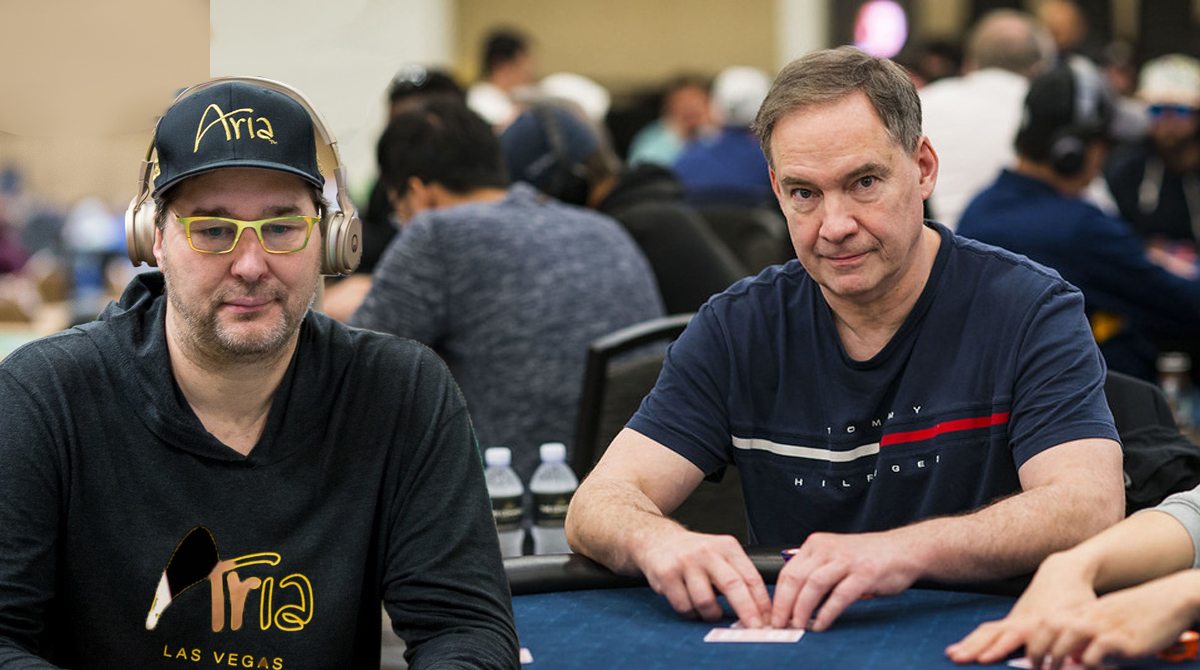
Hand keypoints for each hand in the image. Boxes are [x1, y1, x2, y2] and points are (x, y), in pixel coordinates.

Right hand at [636, 529, 771, 626]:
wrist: (658, 539)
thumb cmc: (695, 554)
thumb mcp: (720, 554)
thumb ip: (738, 575)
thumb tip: (759, 611)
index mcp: (726, 546)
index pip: (751, 576)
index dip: (762, 602)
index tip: (768, 619)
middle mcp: (707, 551)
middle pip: (733, 585)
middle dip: (747, 611)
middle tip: (754, 628)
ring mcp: (685, 562)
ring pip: (706, 601)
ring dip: (711, 614)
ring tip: (710, 612)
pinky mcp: (667, 573)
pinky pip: (684, 606)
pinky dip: (690, 613)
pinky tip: (690, 605)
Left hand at [770, 531, 921, 630]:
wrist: (904, 549)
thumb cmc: (868, 557)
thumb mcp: (835, 557)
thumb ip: (815, 572)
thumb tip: (794, 603)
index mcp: (816, 544)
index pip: (787, 571)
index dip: (777, 596)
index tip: (773, 615)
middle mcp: (828, 549)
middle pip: (795, 577)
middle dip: (784, 605)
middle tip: (780, 624)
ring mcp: (846, 560)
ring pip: (813, 585)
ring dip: (802, 609)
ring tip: (798, 626)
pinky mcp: (864, 573)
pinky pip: (840, 596)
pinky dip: (827, 613)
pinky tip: (822, 624)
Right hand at [946, 552, 1097, 663]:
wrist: (1063, 573)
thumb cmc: (1079, 598)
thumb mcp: (1087, 619)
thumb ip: (1082, 640)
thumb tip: (1081, 661)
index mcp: (1040, 622)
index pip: (1016, 637)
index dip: (1000, 648)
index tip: (984, 659)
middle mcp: (1022, 620)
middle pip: (994, 634)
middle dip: (975, 647)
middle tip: (957, 658)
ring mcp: (1014, 619)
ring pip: (987, 632)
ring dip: (969, 644)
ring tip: (951, 655)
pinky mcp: (1011, 620)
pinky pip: (988, 630)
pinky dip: (973, 640)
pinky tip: (959, 650)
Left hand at [1023, 572, 1199, 668]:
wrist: (1169, 600)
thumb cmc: (1137, 612)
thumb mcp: (1105, 617)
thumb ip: (1087, 634)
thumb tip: (1073, 658)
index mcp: (1082, 612)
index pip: (1046, 623)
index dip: (1034, 642)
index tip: (1031, 660)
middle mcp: (1088, 617)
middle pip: (1049, 630)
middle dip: (1038, 652)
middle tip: (1037, 669)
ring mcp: (1103, 627)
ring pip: (1066, 640)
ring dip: (1057, 659)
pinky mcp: (1121, 639)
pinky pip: (1095, 654)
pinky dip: (1088, 665)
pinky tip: (1091, 669)